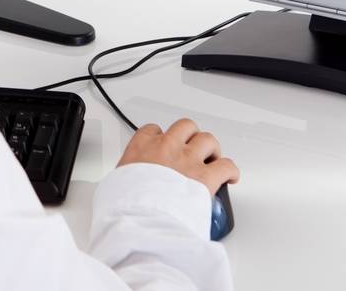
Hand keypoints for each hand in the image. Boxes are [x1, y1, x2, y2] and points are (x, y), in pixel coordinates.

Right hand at [117, 118, 239, 196]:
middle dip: (191, 136)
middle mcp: (167, 147)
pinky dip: (230, 170)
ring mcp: (188, 160)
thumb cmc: (126, 204)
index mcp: (141, 147)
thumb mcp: (115, 184)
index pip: (152, 130)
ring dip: (211, 149)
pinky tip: (230, 177)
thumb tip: (120, 188)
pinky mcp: (206, 177)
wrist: (141, 218)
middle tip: (193, 148)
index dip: (161, 137)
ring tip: (212, 159)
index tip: (163, 145)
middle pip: (185, 127)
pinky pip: (226, 165)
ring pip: (207, 139)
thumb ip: (123, 177)